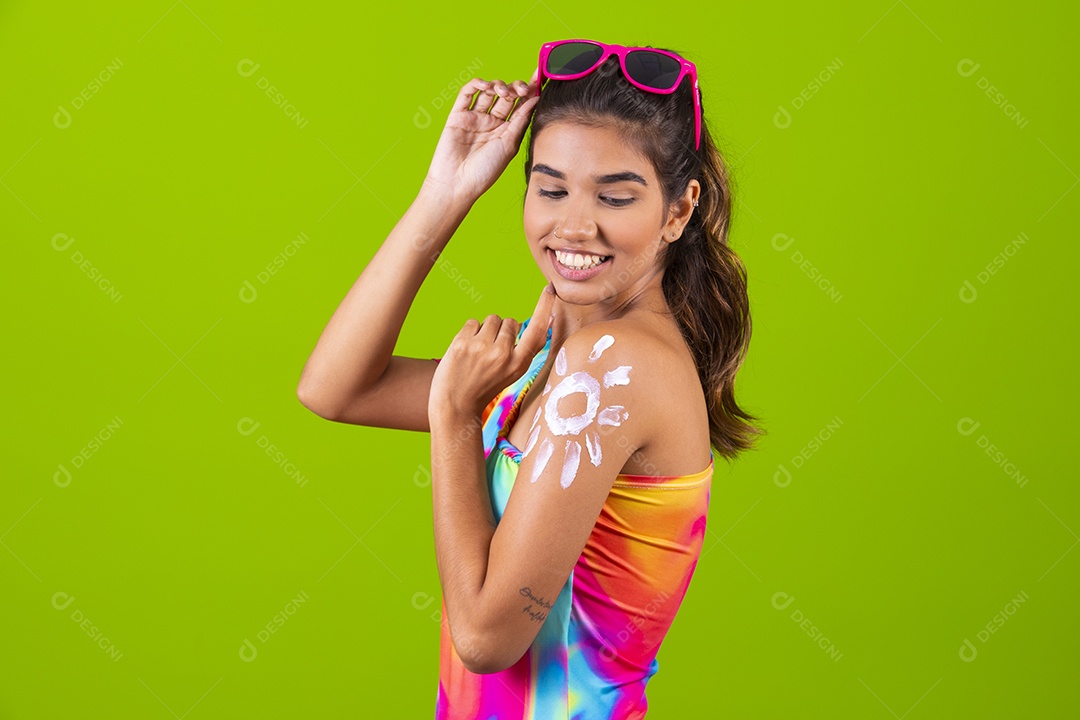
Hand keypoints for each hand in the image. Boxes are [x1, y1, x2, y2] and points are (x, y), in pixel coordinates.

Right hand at [423, 69, 539, 202]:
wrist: (457, 184)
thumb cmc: (485, 171)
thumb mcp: (509, 144)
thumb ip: (521, 120)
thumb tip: (535, 98)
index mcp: (507, 131)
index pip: (522, 105)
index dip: (532, 90)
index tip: (542, 75)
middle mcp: (492, 122)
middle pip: (507, 95)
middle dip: (517, 87)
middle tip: (522, 89)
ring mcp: (475, 117)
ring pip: (489, 91)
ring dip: (499, 85)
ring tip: (504, 92)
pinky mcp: (458, 115)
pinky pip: (467, 93)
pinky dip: (478, 84)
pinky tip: (487, 86)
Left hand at [430, 281, 555, 421]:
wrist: (455, 405)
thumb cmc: (486, 386)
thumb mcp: (513, 371)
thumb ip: (529, 347)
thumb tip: (548, 319)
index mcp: (519, 364)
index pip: (537, 330)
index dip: (544, 308)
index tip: (550, 289)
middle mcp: (503, 355)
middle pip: (509, 322)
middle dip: (502, 330)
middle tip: (491, 352)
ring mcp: (482, 348)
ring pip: (492, 319)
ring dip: (486, 329)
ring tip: (478, 351)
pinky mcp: (462, 343)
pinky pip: (473, 322)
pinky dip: (470, 332)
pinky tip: (466, 350)